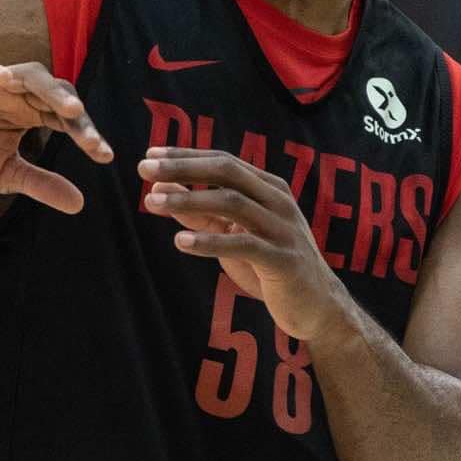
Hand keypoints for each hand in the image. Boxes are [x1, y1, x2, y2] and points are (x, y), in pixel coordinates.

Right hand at [0, 52, 110, 213]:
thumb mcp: (3, 176)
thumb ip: (39, 184)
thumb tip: (80, 203)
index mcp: (29, 113)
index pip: (66, 117)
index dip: (87, 133)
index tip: (104, 156)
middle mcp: (15, 94)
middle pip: (54, 90)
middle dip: (73, 110)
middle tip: (88, 133)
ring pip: (25, 73)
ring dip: (47, 88)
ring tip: (66, 108)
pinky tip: (2, 81)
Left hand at [137, 146, 344, 340]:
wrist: (316, 305)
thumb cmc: (269, 264)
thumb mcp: (231, 234)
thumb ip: (199, 212)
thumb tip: (159, 189)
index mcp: (268, 187)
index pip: (223, 161)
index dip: (186, 155)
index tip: (150, 155)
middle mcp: (278, 201)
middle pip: (227, 172)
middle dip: (183, 167)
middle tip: (144, 169)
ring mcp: (283, 229)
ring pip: (233, 203)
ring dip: (189, 199)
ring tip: (152, 202)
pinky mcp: (284, 260)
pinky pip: (244, 245)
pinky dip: (210, 241)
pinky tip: (180, 241)